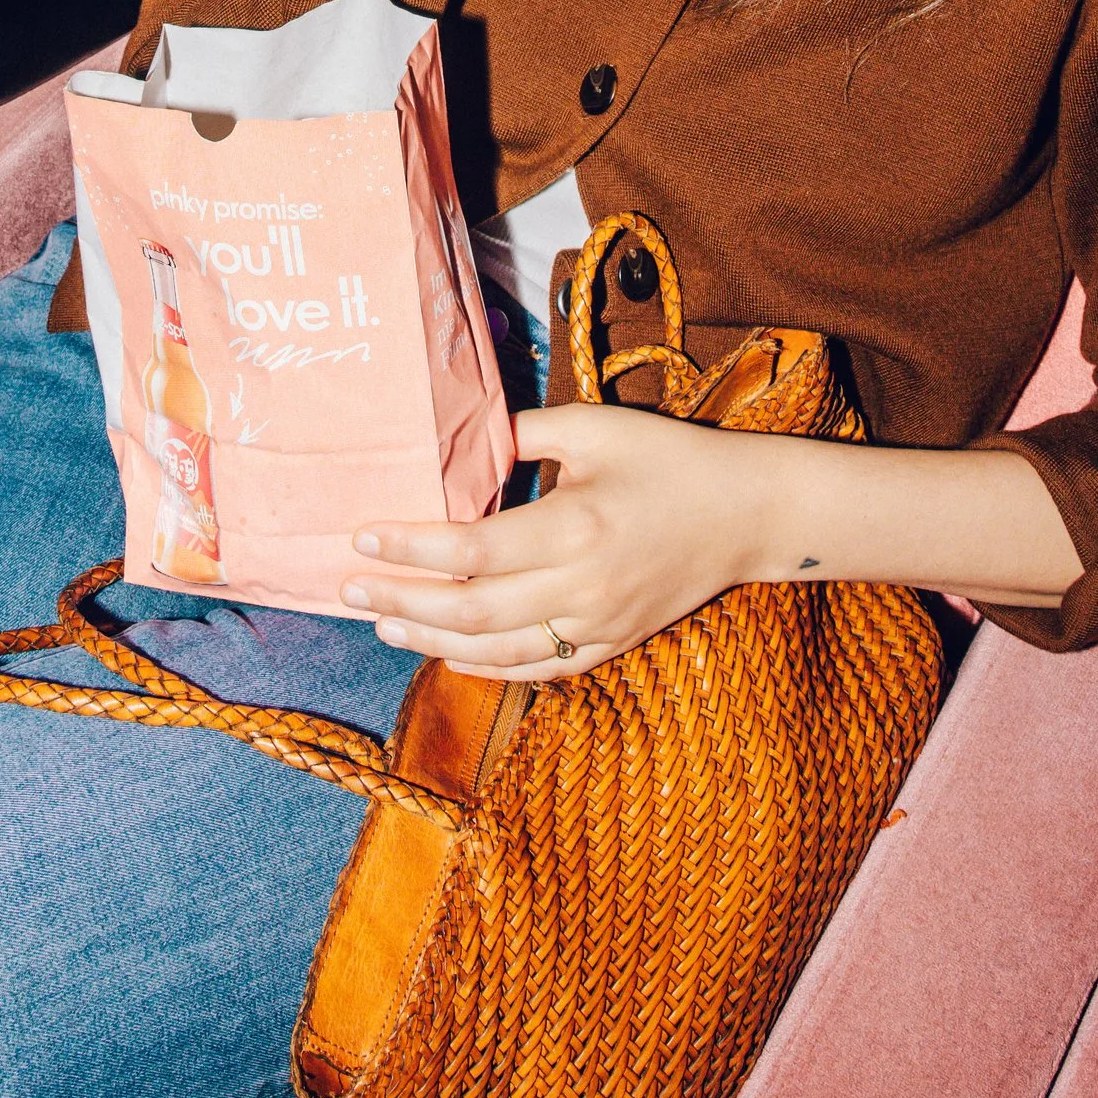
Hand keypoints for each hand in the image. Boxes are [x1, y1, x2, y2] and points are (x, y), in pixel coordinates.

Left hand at [346, 401, 788, 681]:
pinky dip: (485, 667)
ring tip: (383, 625)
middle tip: (349, 590)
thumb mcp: (596, 428)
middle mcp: (581, 586)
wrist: (747, 514)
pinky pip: (536, 669)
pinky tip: (447, 653)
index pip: (471, 547)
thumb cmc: (669, 460)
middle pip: (470, 609)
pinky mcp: (611, 644)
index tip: (361, 538)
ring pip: (496, 650)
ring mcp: (597, 625)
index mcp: (574, 527)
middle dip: (401, 602)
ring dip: (431, 642)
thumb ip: (524, 434)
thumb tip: (462, 441)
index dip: (411, 547)